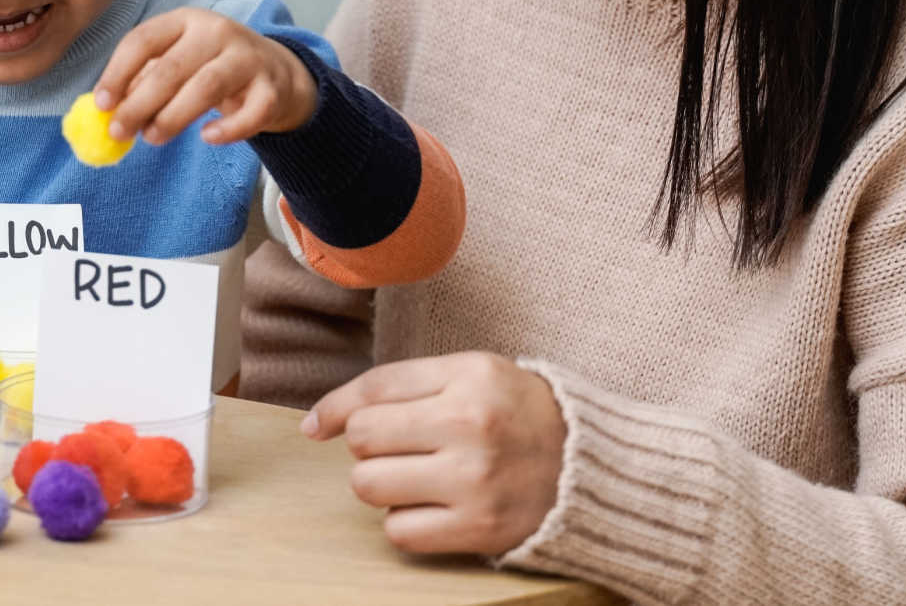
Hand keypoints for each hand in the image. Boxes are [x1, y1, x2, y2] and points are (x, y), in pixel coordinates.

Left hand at [94, 7, 316, 145]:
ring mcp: (248, 58)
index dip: (118, 72)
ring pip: (206, 86)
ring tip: (152, 138)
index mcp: (185, 20)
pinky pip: (251, 112)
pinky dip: (229, 128)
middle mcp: (217, 32)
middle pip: (171, 67)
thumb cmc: (213, 68)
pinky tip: (208, 138)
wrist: (277, 73)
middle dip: (139, 103)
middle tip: (119, 132)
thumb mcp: (179, 62)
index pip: (143, 40)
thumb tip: (107, 111)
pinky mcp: (272, 88)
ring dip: (173, 116)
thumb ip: (145, 82)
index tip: (101, 104)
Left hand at [302, 352, 566, 555]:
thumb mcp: (471, 374)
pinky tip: (431, 506)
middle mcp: (470, 425)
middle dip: (368, 445)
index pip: (374, 387)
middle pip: (364, 437)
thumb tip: (317, 423)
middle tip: (400, 447)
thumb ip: (399, 385)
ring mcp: (475, 480)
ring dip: (380, 484)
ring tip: (415, 476)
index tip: (316, 427)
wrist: (588, 466)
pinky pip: (398, 531)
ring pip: (370, 485)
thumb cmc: (516, 414)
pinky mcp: (480, 528)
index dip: (334, 408)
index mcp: (468, 377)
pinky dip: (404, 522)